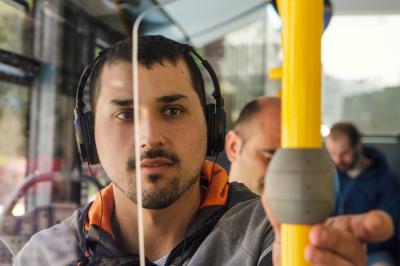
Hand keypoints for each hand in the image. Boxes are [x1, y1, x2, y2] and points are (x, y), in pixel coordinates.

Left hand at [261, 194, 393, 265]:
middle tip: (315, 233)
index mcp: (347, 231)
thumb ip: (284, 213)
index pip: (371, 227)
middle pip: (355, 248)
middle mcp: (352, 253)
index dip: (376, 224)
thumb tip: (270, 195)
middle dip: (335, 239)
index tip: (373, 222)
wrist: (291, 261)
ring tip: (308, 252)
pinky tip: (303, 264)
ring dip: (327, 260)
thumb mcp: (291, 227)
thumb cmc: (298, 241)